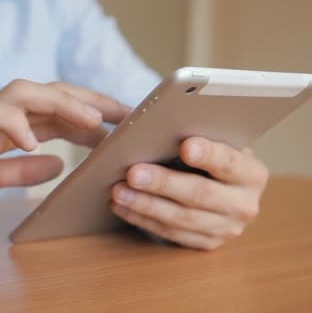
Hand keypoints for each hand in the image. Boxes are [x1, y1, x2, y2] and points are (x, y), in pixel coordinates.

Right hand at [0, 80, 130, 227]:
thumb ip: (22, 170)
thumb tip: (57, 165)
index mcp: (9, 128)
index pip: (57, 111)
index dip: (91, 112)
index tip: (121, 122)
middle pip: (49, 93)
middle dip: (89, 99)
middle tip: (123, 114)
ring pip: (24, 93)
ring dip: (61, 102)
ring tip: (91, 120)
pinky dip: (15, 124)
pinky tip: (35, 145)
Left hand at [110, 137, 268, 250]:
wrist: (221, 186)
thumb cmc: (210, 156)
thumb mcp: (215, 142)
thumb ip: (197, 137)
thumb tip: (159, 127)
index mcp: (252, 173)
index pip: (230, 162)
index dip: (208, 154)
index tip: (186, 146)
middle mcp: (244, 204)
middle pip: (200, 194)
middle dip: (163, 183)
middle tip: (133, 173)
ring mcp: (227, 228)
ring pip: (181, 218)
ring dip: (145, 205)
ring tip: (118, 191)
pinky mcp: (206, 243)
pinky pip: (170, 234)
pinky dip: (142, 219)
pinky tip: (121, 206)